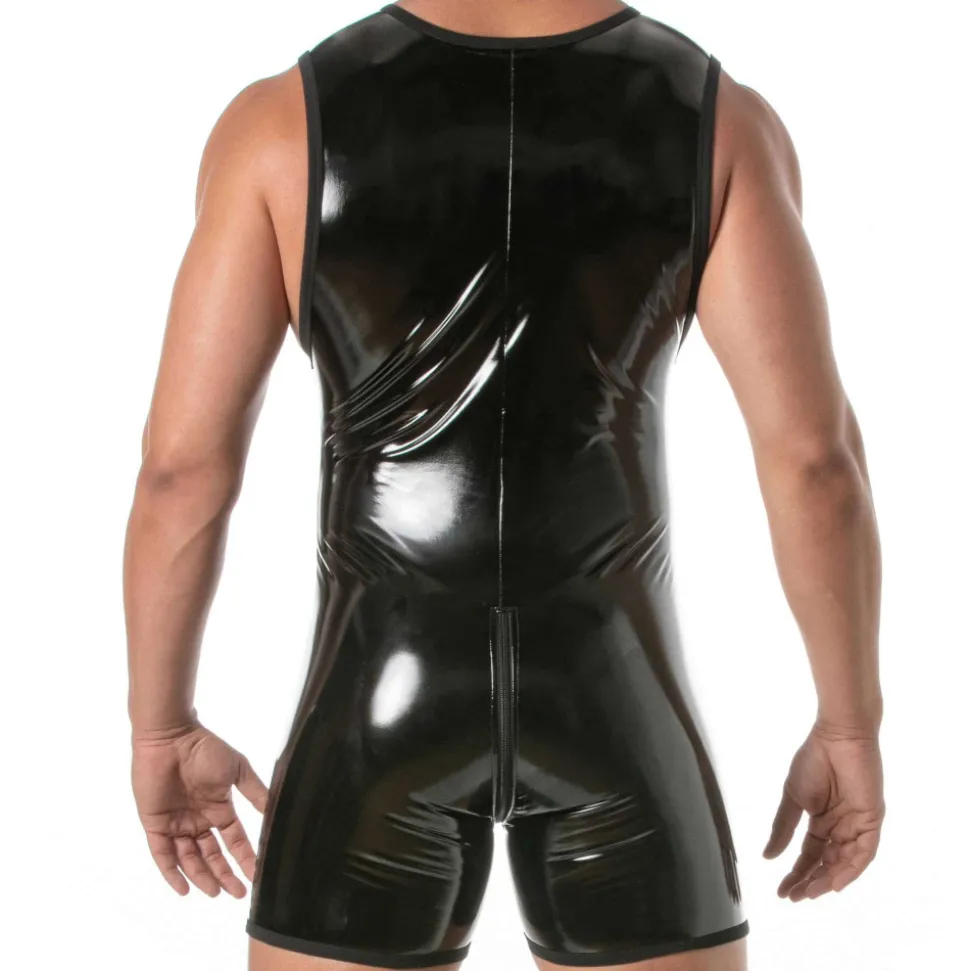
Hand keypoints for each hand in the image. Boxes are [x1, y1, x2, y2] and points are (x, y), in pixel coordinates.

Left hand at [131, 717, 268, 897]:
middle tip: (238, 893)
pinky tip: (185, 888)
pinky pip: (163, 855)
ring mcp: (176, 824)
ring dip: (203, 876)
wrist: (171, 737)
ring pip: (190, 859)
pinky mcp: (156, 825)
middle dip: (225, 874)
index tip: (257, 874)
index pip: (234, 840)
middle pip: (212, 855)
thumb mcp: (238, 770)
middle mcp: (198, 820)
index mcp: (218, 808)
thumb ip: (255, 792)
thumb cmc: (206, 749)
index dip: (245, 858)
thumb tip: (275, 813)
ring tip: (216, 892)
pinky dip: (172, 873)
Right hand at [763, 720, 884, 900]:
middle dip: (811, 882)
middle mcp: (841, 828)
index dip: (796, 873)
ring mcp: (857, 826)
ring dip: (829, 880)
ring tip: (810, 892)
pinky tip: (836, 882)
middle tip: (793, 897)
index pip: (809, 855)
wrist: (837, 737)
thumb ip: (783, 827)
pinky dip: (851, 869)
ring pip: (845, 863)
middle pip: (827, 864)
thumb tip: (767, 856)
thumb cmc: (814, 760)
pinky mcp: (871, 820)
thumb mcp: (792, 797)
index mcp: (822, 821)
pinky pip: (864, 852)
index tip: (781, 891)